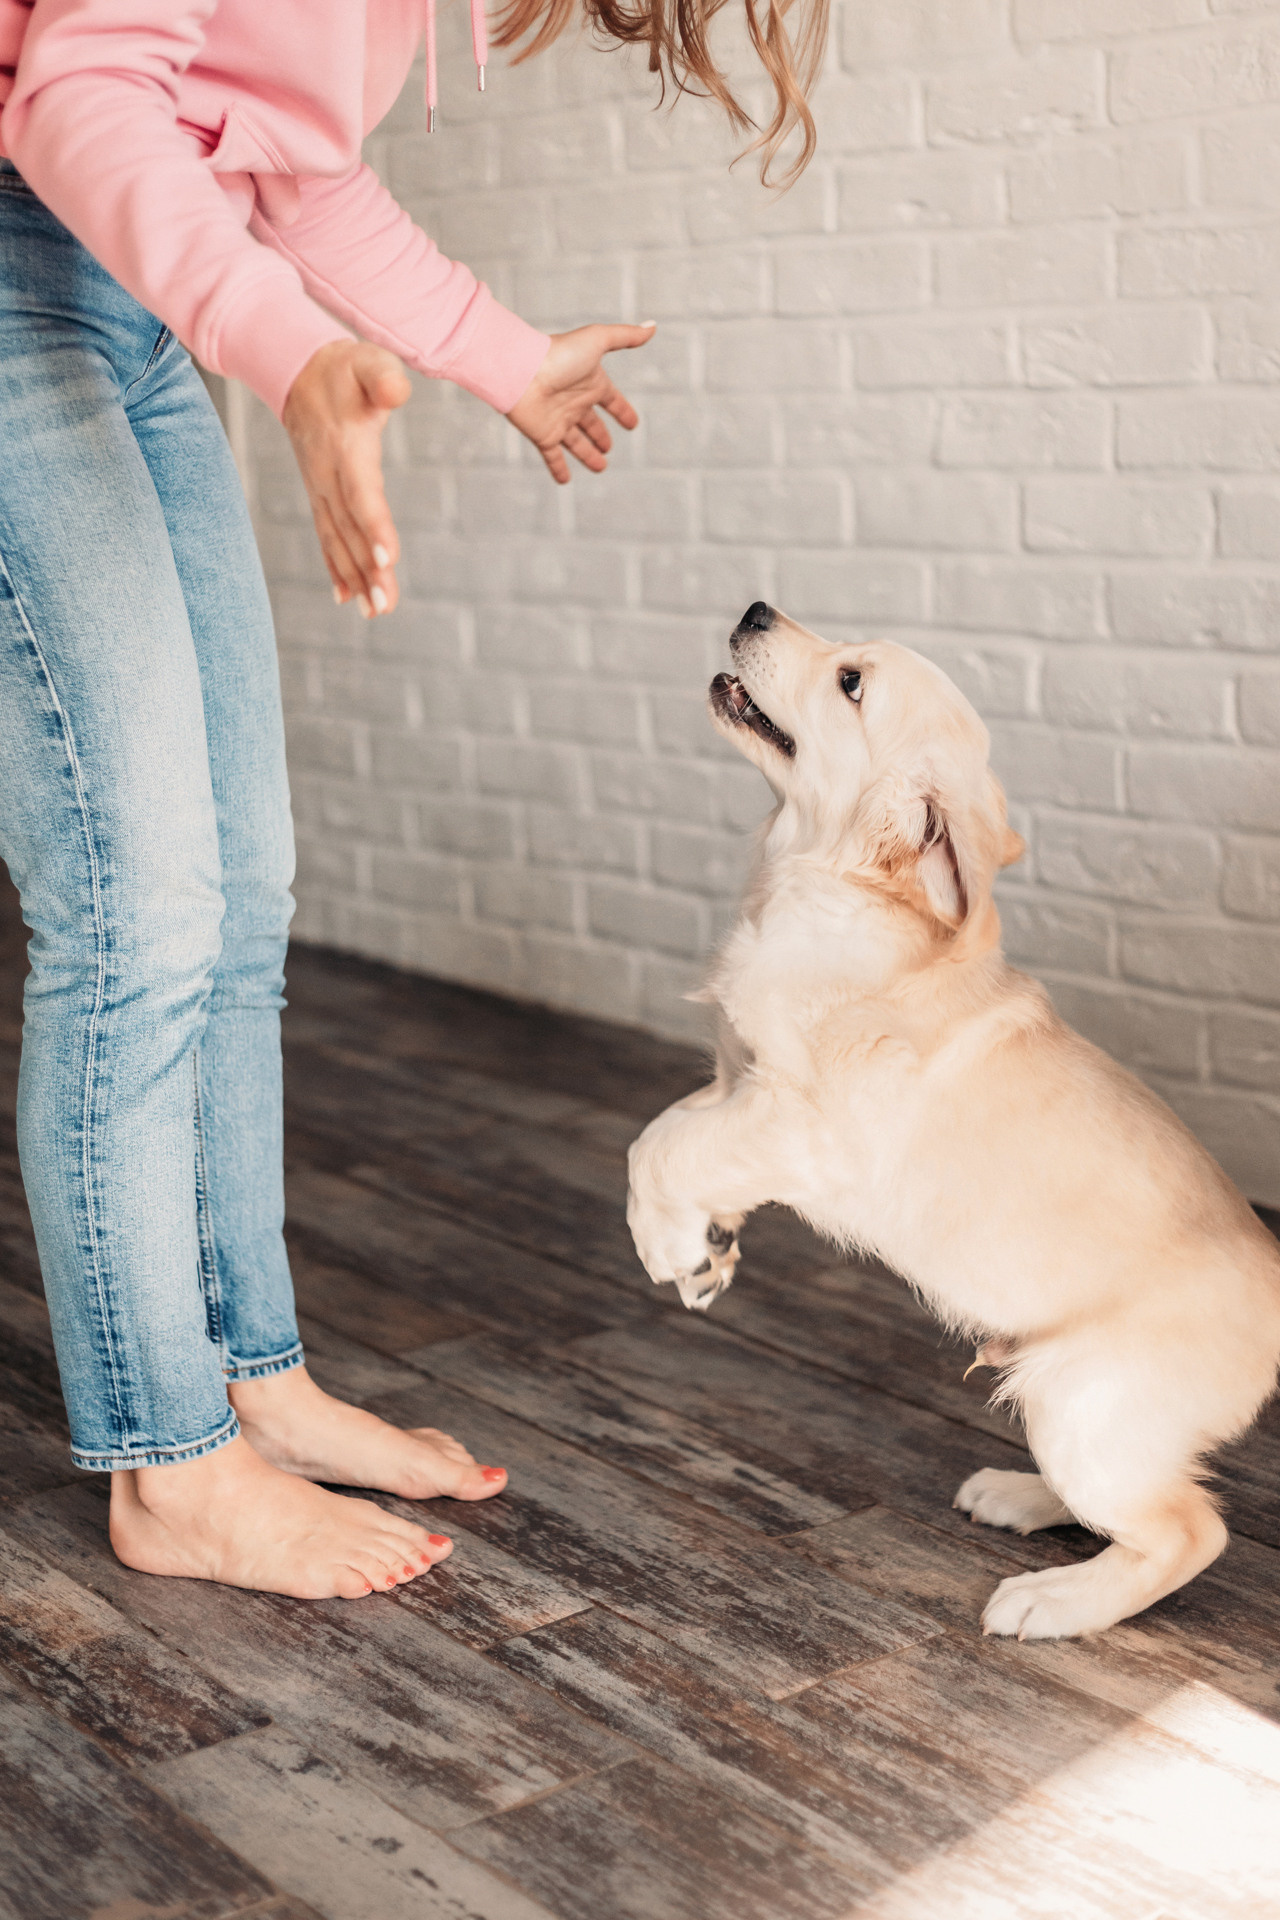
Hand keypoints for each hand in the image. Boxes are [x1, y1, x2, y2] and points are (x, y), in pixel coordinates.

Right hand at [283, 340, 410, 617]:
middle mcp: (328, 476)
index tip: (388, 558)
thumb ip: (383, 377)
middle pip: (350, 529)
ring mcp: (319, 490)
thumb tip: (399, 391)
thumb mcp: (367, 361)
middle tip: (385, 605)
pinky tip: (347, 598)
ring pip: (338, 540)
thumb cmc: (344, 368)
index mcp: (345, 449)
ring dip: (355, 577)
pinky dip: (335, 568)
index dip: (374, 526)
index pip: (361, 494)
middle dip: (368, 569)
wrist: (297, 369)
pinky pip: (326, 537)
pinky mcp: (319, 496)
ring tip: (375, 611)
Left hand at [507, 322, 655, 483]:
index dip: (622, 411)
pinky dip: (559, 469)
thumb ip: (625, 336)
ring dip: (587, 455)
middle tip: (608, 448)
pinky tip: (565, 481)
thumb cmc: (558, 354)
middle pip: (591, 424)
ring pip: (576, 443)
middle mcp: (574, 403)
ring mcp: (558, 421)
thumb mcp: (597, 340)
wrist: (521, 371)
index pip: (611, 400)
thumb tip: (652, 327)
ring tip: (600, 467)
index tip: (632, 424)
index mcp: (589, 383)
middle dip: (600, 436)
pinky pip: (553, 457)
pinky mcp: (544, 436)